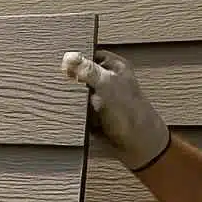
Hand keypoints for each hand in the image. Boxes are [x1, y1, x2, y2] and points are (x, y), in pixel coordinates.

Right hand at [62, 49, 169, 170]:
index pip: (87, 54)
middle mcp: (106, 79)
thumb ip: (88, 70)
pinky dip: (73, 111)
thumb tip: (68, 56)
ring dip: (71, 98)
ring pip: (76, 92)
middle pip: (79, 73)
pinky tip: (73, 114)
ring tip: (71, 102)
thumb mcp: (108, 85)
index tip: (61, 65)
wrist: (139, 146)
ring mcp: (99, 97)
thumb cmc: (132, 113)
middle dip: (70, 81)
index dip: (74, 59)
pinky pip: (76, 108)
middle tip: (63, 85)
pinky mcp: (93, 114)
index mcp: (114, 65)